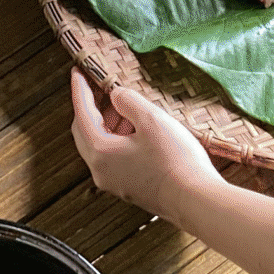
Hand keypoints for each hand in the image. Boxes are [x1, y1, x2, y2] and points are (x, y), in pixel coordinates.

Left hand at [70, 71, 218, 213]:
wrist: (195, 200)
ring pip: (99, 146)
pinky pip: (113, 158)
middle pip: (85, 132)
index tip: (78, 73)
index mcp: (100, 152)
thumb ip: (128, 102)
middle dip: (90, 107)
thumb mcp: (151, 120)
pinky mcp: (129, 188)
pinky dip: (116, 138)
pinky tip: (134, 129)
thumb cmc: (175, 160)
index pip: (82, 114)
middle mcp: (101, 170)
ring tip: (121, 105)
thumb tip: (115, 95)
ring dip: (105, 123)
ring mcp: (114, 182)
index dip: (80, 90)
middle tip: (98, 86)